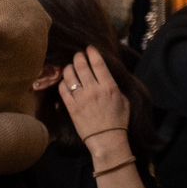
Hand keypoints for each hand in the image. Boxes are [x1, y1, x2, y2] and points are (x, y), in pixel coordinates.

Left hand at [61, 48, 130, 162]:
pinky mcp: (71, 107)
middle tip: (78, 55)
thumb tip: (106, 76)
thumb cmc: (119, 120)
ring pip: (70, 75)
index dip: (93, 53)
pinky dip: (63, 83)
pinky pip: (63, 90)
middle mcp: (94, 89)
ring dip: (69, 68)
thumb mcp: (123, 99)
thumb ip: (114, 86)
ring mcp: (81, 98)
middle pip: (82, 66)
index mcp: (109, 86)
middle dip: (79, 57)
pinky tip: (66, 82)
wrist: (107, 139)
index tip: (90, 48)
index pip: (98, 64)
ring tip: (71, 67)